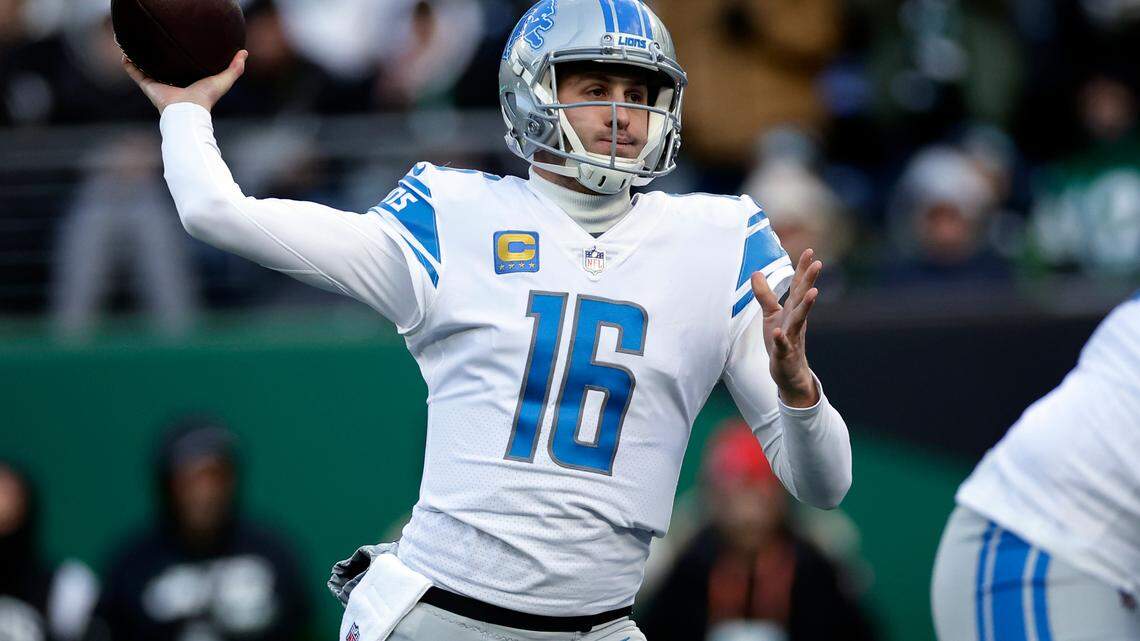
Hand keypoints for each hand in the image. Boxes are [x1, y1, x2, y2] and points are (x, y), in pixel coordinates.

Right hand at [123, 50, 247, 114]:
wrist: (188, 111)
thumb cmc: (206, 98)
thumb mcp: (223, 80)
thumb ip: (235, 68)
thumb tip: (244, 53)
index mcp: (189, 84)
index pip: (184, 70)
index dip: (182, 61)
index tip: (179, 50)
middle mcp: (173, 85)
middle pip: (165, 70)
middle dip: (161, 60)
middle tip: (157, 46)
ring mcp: (160, 86)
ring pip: (148, 71)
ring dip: (142, 60)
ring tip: (136, 48)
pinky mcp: (149, 87)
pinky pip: (136, 74)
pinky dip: (130, 66)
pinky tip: (125, 55)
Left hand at [751, 249, 822, 407]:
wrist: (789, 372)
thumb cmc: (782, 340)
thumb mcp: (771, 315)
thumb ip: (764, 294)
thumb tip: (756, 272)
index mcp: (792, 310)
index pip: (798, 286)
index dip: (803, 269)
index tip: (810, 250)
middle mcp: (795, 321)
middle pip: (802, 298)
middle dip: (809, 280)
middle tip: (818, 263)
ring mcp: (792, 337)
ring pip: (799, 320)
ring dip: (805, 306)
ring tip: (812, 293)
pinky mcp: (785, 354)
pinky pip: (783, 346)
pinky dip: (781, 339)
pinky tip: (779, 332)